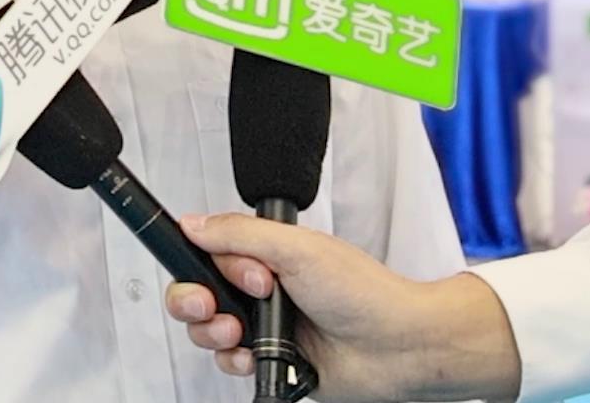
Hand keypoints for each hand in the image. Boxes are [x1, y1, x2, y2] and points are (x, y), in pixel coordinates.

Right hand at [166, 213, 521, 402]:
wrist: (396, 347)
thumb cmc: (364, 293)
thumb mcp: (297, 249)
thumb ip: (239, 235)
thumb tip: (193, 224)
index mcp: (266, 256)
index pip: (207, 255)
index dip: (200, 268)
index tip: (210, 277)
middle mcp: (261, 291)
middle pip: (197, 295)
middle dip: (193, 303)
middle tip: (211, 306)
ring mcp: (266, 327)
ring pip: (208, 331)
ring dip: (214, 333)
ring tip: (241, 332)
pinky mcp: (272, 361)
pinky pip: (230, 364)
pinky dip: (236, 362)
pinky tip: (257, 356)